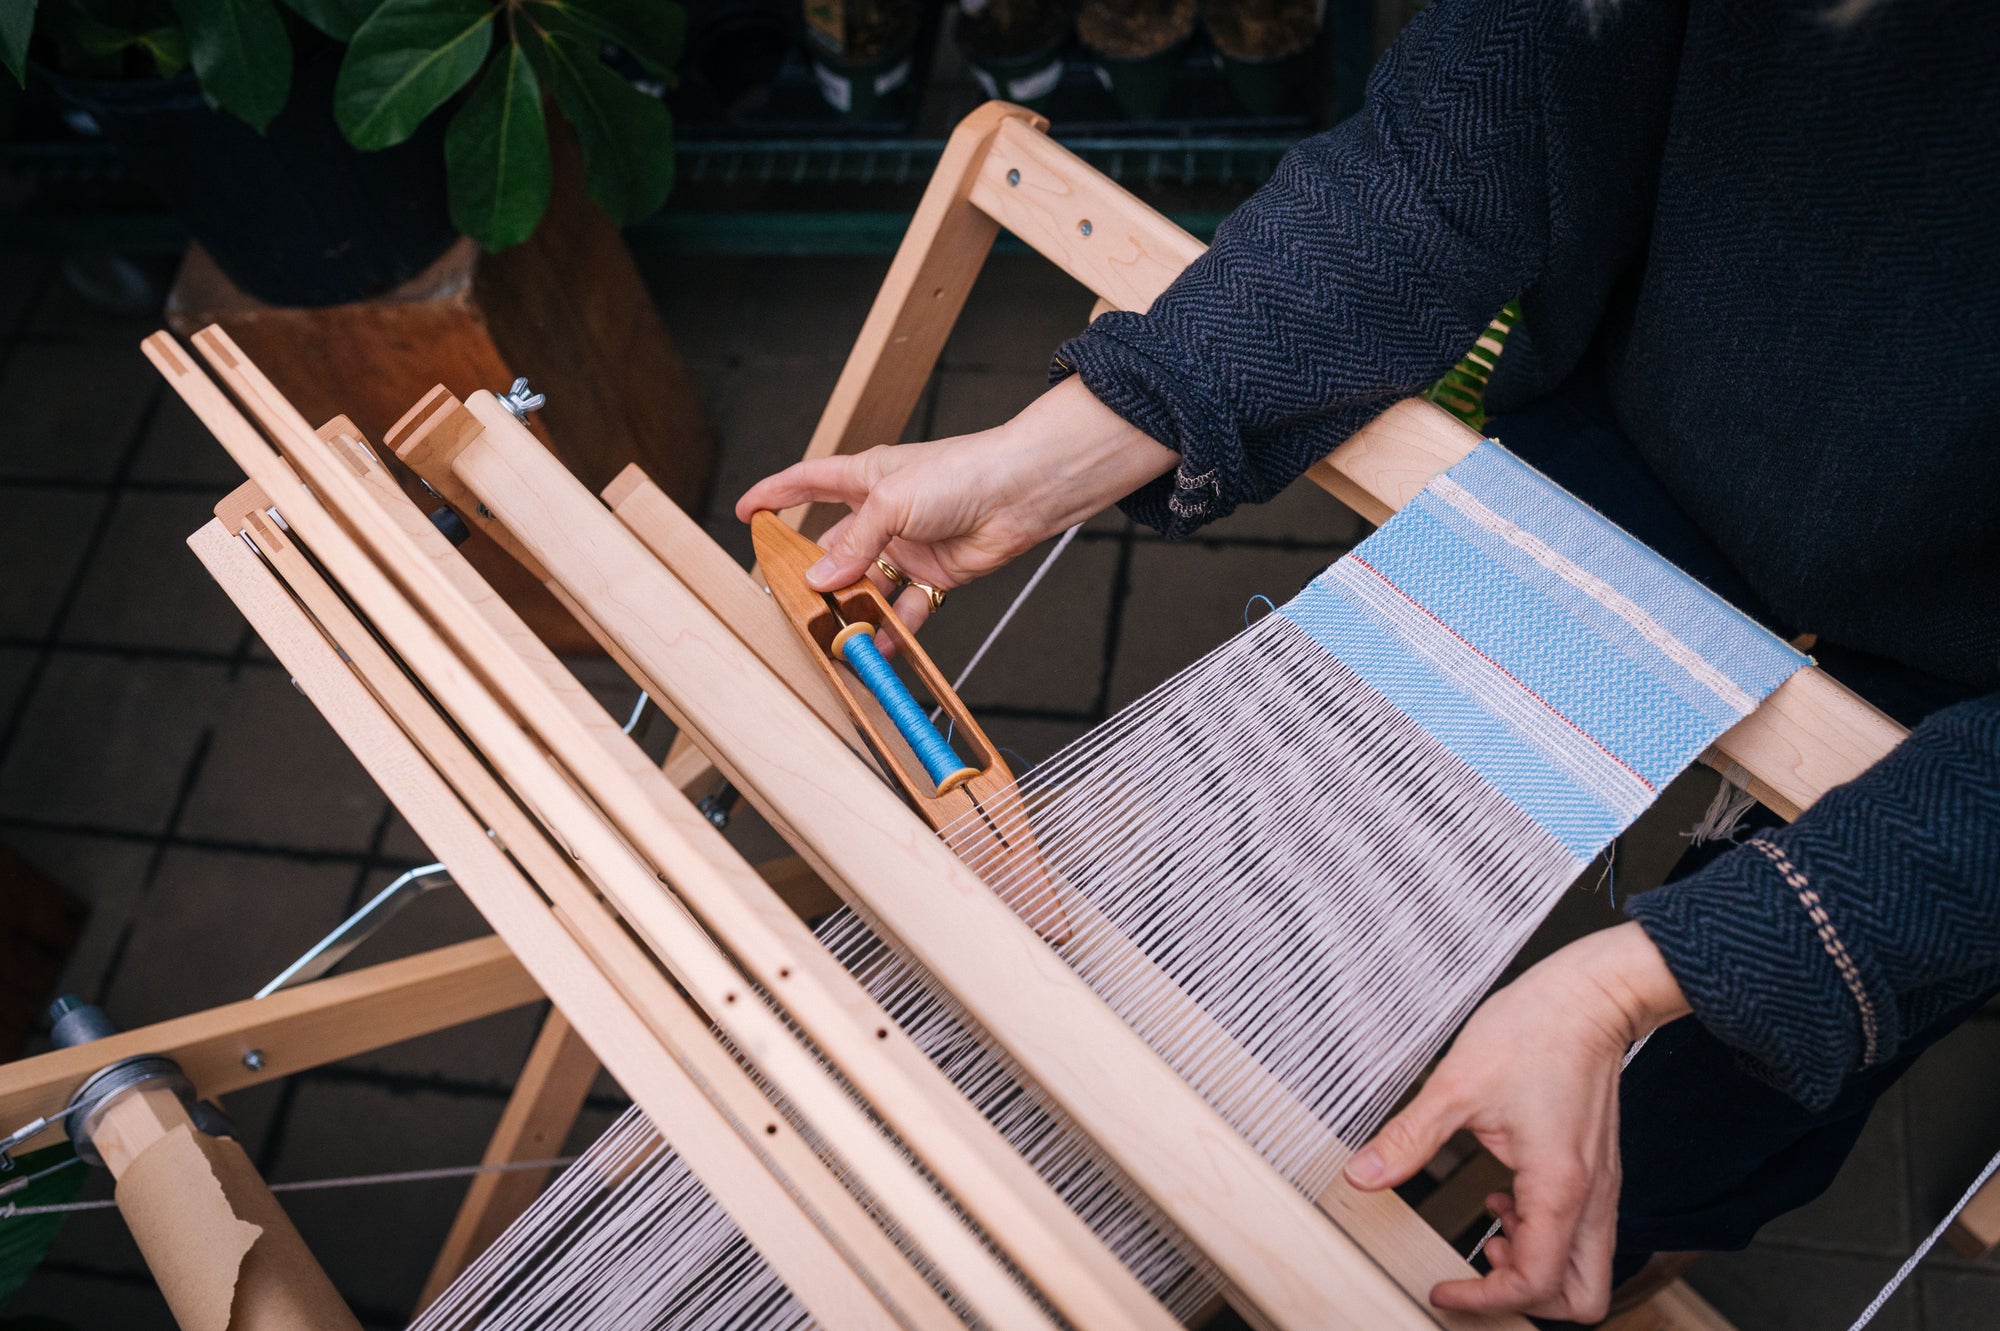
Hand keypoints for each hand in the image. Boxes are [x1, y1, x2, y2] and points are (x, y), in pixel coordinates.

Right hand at [736, 377, 1176, 632]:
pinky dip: (892, 629)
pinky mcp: (935, 575)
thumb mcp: (891, 501)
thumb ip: (853, 542)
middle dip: (813, 576)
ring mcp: (909, 545)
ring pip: (867, 584)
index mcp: (866, 477)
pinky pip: (905, 607)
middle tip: (792, 604)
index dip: (776, 495)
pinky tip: (876, 647)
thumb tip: (818, 579)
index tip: (747, 513)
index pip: (808, 482)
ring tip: (832, 636)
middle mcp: (884, 512)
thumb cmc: (960, 474)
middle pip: (835, 547)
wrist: (1022, 492)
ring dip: (852, 610)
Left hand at [1344, 922, 1690, 1321]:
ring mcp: (1602, 1186)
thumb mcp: (1457, 1085)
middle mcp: (1591, 1198)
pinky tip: (1505, 1199)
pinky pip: (1580, 1233)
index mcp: (1560, 1188)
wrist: (1588, 996)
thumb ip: (1410, 1137)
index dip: (1483, 1298)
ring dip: (1536, 1268)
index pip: (1532, 1283)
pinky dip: (1543, 1236)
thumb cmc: (1534, 1031)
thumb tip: (1363, 1174)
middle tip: (1477, 1273)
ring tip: (1488, 1232)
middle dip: (1528, 1302)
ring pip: (1585, 1269)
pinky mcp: (1597, 1170)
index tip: (1441, 1288)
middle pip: (1582, 1300)